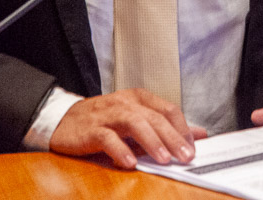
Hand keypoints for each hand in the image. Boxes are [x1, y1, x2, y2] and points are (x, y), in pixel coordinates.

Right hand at [49, 89, 207, 168]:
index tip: (193, 148)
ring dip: (152, 142)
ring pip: (134, 123)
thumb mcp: (137, 120)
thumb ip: (166, 127)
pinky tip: (130, 163)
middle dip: (173, 137)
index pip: (168, 109)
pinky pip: (108, 138)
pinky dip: (120, 150)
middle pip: (154, 117)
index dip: (182, 128)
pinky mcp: (91, 130)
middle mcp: (125, 103)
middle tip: (187, 156)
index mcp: (139, 98)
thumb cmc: (103, 121)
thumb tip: (199, 134)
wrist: (63, 120)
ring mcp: (108, 115)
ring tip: (164, 159)